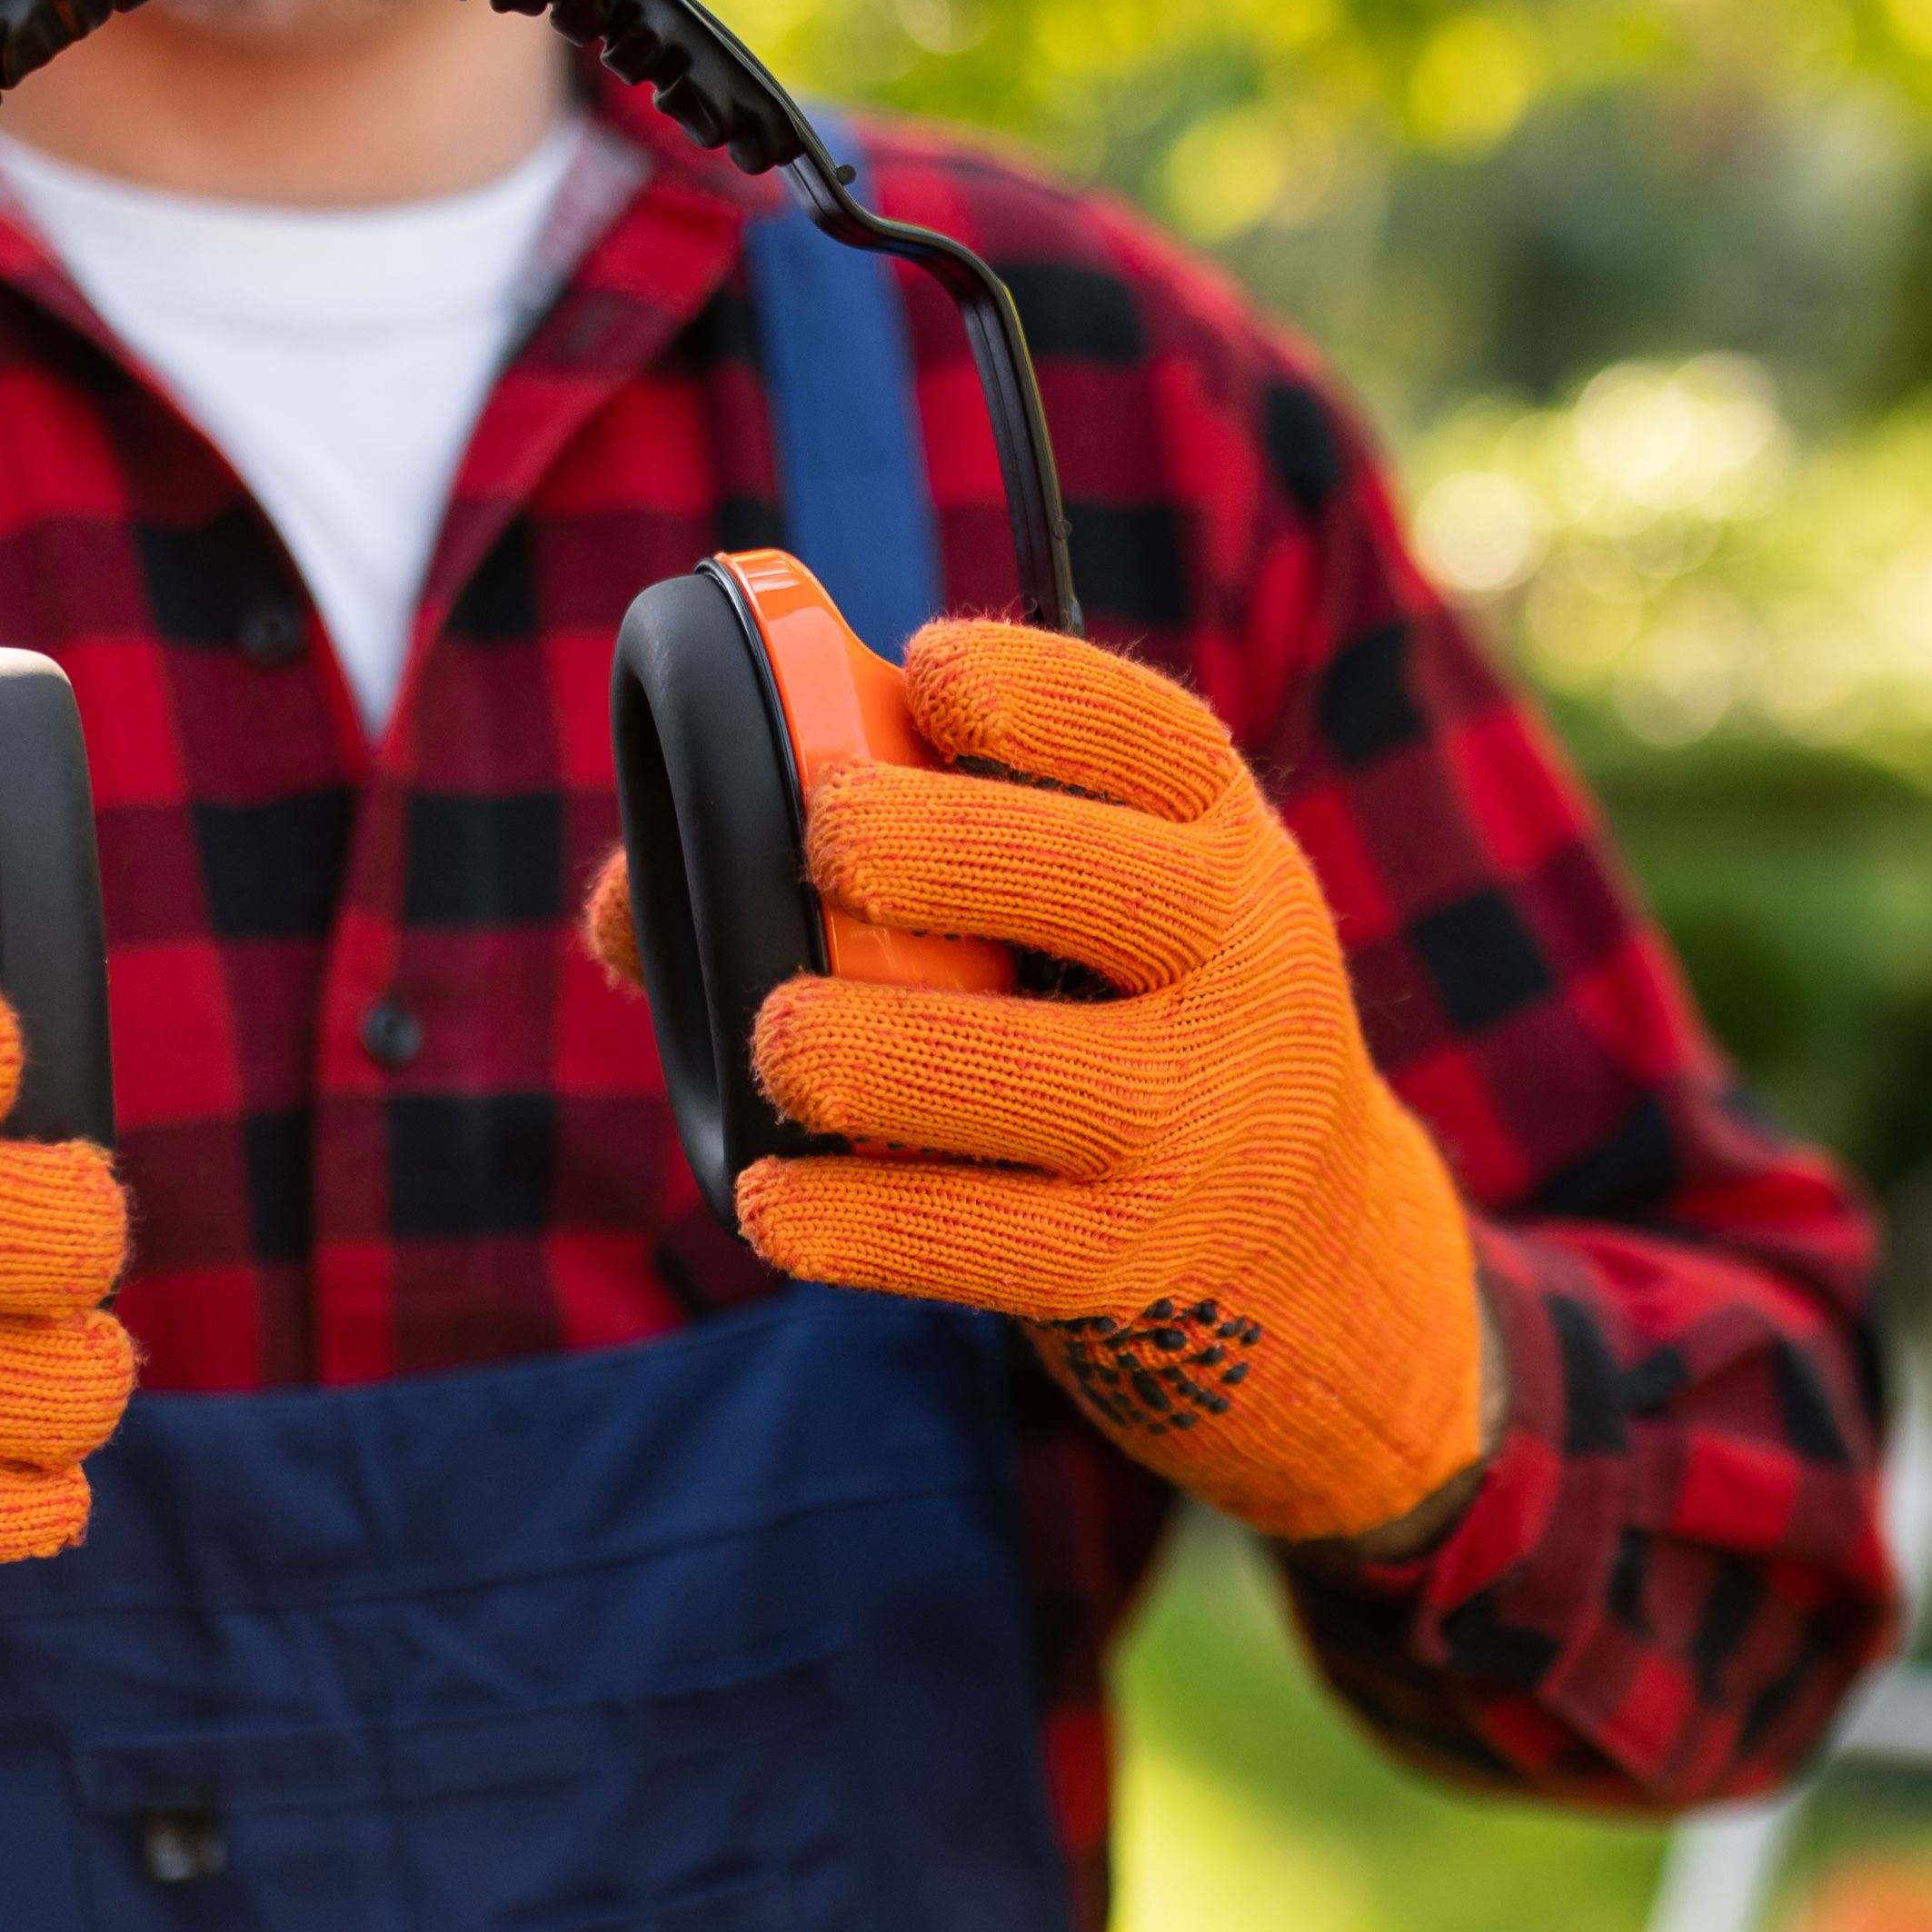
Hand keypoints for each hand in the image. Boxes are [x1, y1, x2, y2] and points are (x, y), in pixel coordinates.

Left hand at [715, 622, 1492, 1546]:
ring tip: (786, 1038)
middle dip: (946, 847)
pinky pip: (976, 1242)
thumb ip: (903, 860)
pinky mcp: (1125, 1262)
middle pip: (1100, 883)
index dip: (1041, 693)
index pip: (1154, 739)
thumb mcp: (1101, 912)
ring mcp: (1189, 1125)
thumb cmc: (1127, 1021)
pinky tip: (769, 1197)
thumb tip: (628, 895)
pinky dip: (855, 1222)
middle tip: (826, 843)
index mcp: (1218, 840)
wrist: (1303, 1246)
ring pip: (1028, 1074)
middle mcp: (1233, 966)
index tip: (926, 669)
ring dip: (882, 1049)